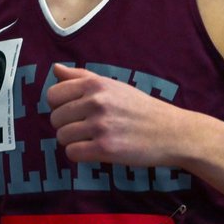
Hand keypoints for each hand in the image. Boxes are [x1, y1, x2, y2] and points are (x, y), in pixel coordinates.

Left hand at [47, 64, 186, 166]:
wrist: (170, 131)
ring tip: (92, 139)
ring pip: (62, 137)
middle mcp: (96, 102)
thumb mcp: (113, 85)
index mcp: (96, 84)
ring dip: (73, 141)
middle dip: (66, 125)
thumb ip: (82, 77)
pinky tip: (94, 151)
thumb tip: (55, 68)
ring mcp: (100, 125)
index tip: (73, 112)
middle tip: (85, 128)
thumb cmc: (140, 108)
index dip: (59, 106)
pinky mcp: (105, 148)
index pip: (53, 95)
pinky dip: (79, 155)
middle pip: (55, 118)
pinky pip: (72, 153)